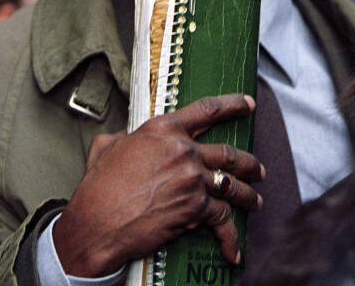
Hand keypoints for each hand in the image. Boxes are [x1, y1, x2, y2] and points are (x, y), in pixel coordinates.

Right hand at [52, 94, 262, 276]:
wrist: (97, 223)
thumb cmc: (98, 187)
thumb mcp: (107, 146)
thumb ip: (126, 136)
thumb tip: (129, 137)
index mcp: (163, 129)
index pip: (207, 110)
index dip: (233, 105)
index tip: (248, 104)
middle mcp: (183, 151)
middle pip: (228, 153)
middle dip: (249, 163)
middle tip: (257, 169)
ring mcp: (192, 180)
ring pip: (232, 185)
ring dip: (248, 195)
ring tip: (255, 201)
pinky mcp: (195, 209)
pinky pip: (223, 219)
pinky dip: (231, 237)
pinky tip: (235, 249)